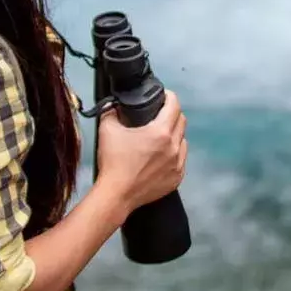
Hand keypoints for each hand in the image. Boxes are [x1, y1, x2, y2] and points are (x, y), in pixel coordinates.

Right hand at [94, 91, 187, 212]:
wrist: (116, 194)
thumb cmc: (113, 162)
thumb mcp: (107, 130)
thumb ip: (111, 111)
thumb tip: (113, 104)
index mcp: (161, 132)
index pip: (174, 106)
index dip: (170, 97)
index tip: (164, 96)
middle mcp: (174, 147)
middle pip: (182, 121)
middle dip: (172, 114)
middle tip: (160, 114)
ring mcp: (177, 164)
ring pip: (183, 141)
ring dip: (175, 135)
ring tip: (161, 137)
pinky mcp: (177, 178)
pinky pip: (181, 160)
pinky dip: (174, 154)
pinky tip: (162, 156)